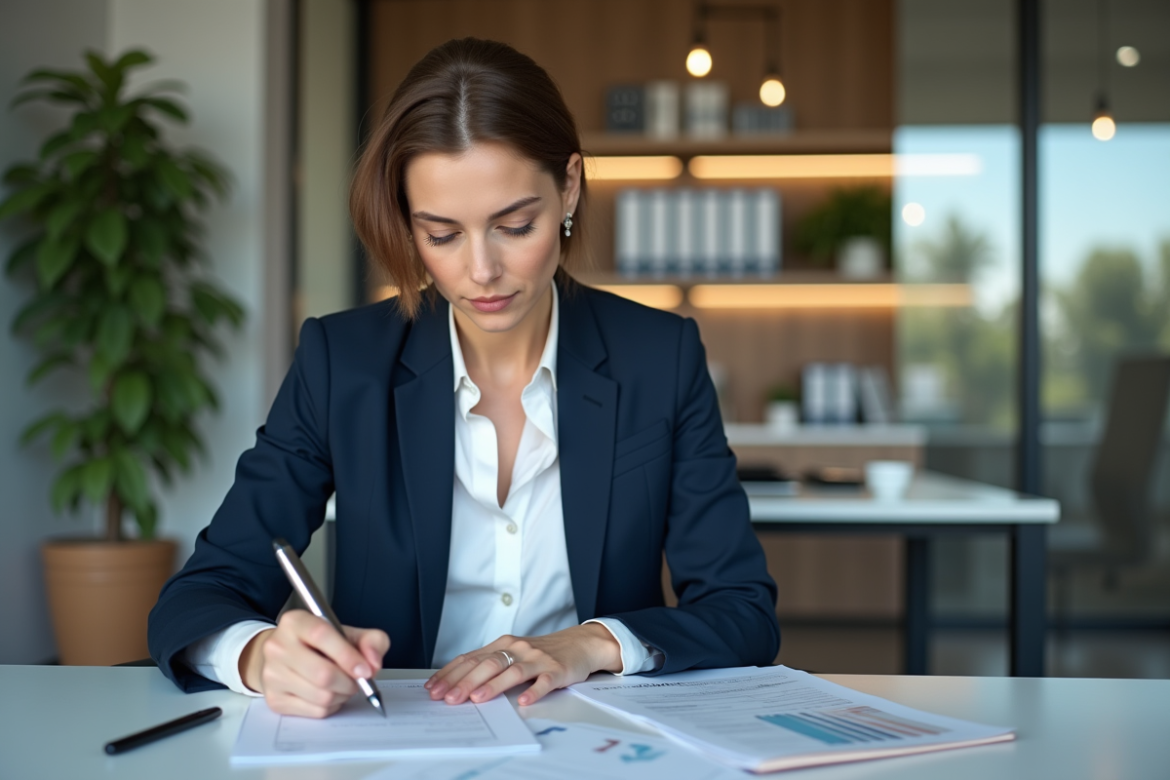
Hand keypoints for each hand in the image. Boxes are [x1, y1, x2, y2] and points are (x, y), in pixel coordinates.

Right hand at [239, 610, 389, 717]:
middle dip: (349, 682)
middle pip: (323, 674)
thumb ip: (371, 640)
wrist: (285, 656)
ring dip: (342, 695)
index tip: (365, 670)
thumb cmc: (319, 644)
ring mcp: (272, 674)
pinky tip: (329, 694)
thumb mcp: (348, 633)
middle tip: (357, 680)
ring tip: (343, 686)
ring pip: (321, 696)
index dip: (348, 656)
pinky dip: (331, 706)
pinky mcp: (275, 698)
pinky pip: (315, 711)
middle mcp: (278, 646)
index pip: (322, 636)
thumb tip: (373, 663)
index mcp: (296, 622)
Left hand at [425, 623, 622, 706]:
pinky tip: (524, 701)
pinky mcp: (557, 670)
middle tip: (448, 698)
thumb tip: (457, 683)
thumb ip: (489, 664)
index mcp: (503, 644)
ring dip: (493, 685)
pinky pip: (544, 682)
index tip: (433, 688)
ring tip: (477, 699)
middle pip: (488, 664)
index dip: (451, 673)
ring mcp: (538, 659)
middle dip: (465, 682)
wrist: (580, 643)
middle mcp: (518, 649)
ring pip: (512, 671)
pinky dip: (534, 691)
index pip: (471, 658)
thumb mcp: (513, 653)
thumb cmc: (542, 652)